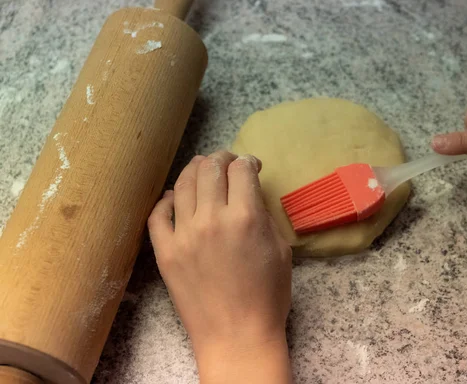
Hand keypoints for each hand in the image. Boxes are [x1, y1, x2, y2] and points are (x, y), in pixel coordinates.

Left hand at [148, 151, 292, 383]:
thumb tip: (249, 193)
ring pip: (183, 184)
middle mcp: (211, 218)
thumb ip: (263, 215)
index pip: (241, 169)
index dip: (248, 161)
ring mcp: (183, 234)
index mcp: (245, 217)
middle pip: (211, 168)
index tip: (251, 166)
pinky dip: (167, 199)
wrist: (236, 336)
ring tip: (203, 169)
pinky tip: (177, 198)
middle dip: (222, 158)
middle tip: (228, 162)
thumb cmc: (268, 296)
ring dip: (195, 169)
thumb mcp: (281, 249)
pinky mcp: (165, 251)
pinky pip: (158, 214)